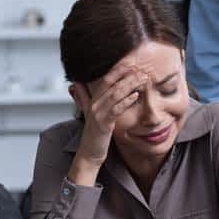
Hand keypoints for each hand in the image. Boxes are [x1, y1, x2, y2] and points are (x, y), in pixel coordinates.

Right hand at [67, 67, 147, 183]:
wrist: (89, 153)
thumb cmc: (94, 134)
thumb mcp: (88, 114)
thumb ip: (84, 98)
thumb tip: (76, 85)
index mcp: (93, 100)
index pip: (105, 80)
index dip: (118, 71)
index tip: (132, 64)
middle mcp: (93, 104)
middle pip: (112, 84)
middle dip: (128, 76)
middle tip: (142, 70)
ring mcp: (97, 113)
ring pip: (115, 94)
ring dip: (130, 85)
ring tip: (142, 80)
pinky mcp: (103, 124)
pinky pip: (116, 109)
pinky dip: (126, 101)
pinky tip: (136, 96)